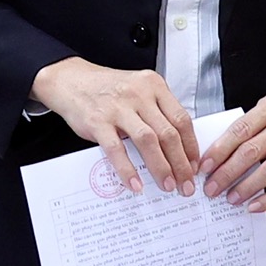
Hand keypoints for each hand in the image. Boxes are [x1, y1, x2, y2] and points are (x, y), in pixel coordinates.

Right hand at [30, 57, 198, 194]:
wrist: (71, 80)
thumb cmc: (107, 88)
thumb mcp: (138, 89)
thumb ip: (157, 111)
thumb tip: (177, 147)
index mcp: (154, 86)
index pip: (181, 119)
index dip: (191, 146)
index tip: (195, 165)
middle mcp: (139, 95)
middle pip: (168, 133)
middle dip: (181, 163)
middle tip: (186, 184)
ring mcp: (118, 108)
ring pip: (148, 141)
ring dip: (161, 167)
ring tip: (167, 185)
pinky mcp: (98, 122)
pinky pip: (117, 150)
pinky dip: (128, 169)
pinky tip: (135, 184)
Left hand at [198, 96, 265, 212]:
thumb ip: (246, 129)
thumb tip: (216, 157)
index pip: (240, 129)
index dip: (220, 150)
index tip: (205, 166)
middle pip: (252, 151)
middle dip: (228, 173)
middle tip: (212, 187)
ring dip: (246, 187)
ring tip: (231, 198)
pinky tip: (254, 205)